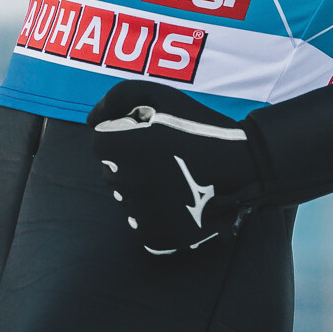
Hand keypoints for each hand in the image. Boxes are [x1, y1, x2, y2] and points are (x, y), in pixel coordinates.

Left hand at [88, 80, 261, 253]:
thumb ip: (117, 97)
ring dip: (140, 188)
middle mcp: (129, 181)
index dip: (122, 136)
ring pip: (124, 198)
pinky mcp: (156, 236)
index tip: (145, 136)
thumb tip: (91, 119)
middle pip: (110, 171)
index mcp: (126, 146)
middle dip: (128, 162)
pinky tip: (174, 199)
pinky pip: (138, 224)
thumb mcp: (159, 94)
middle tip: (162, 156)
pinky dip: (151, 213)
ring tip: (172, 177)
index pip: (100, 143)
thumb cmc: (198, 125)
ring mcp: (142, 213)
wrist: (241, 164)